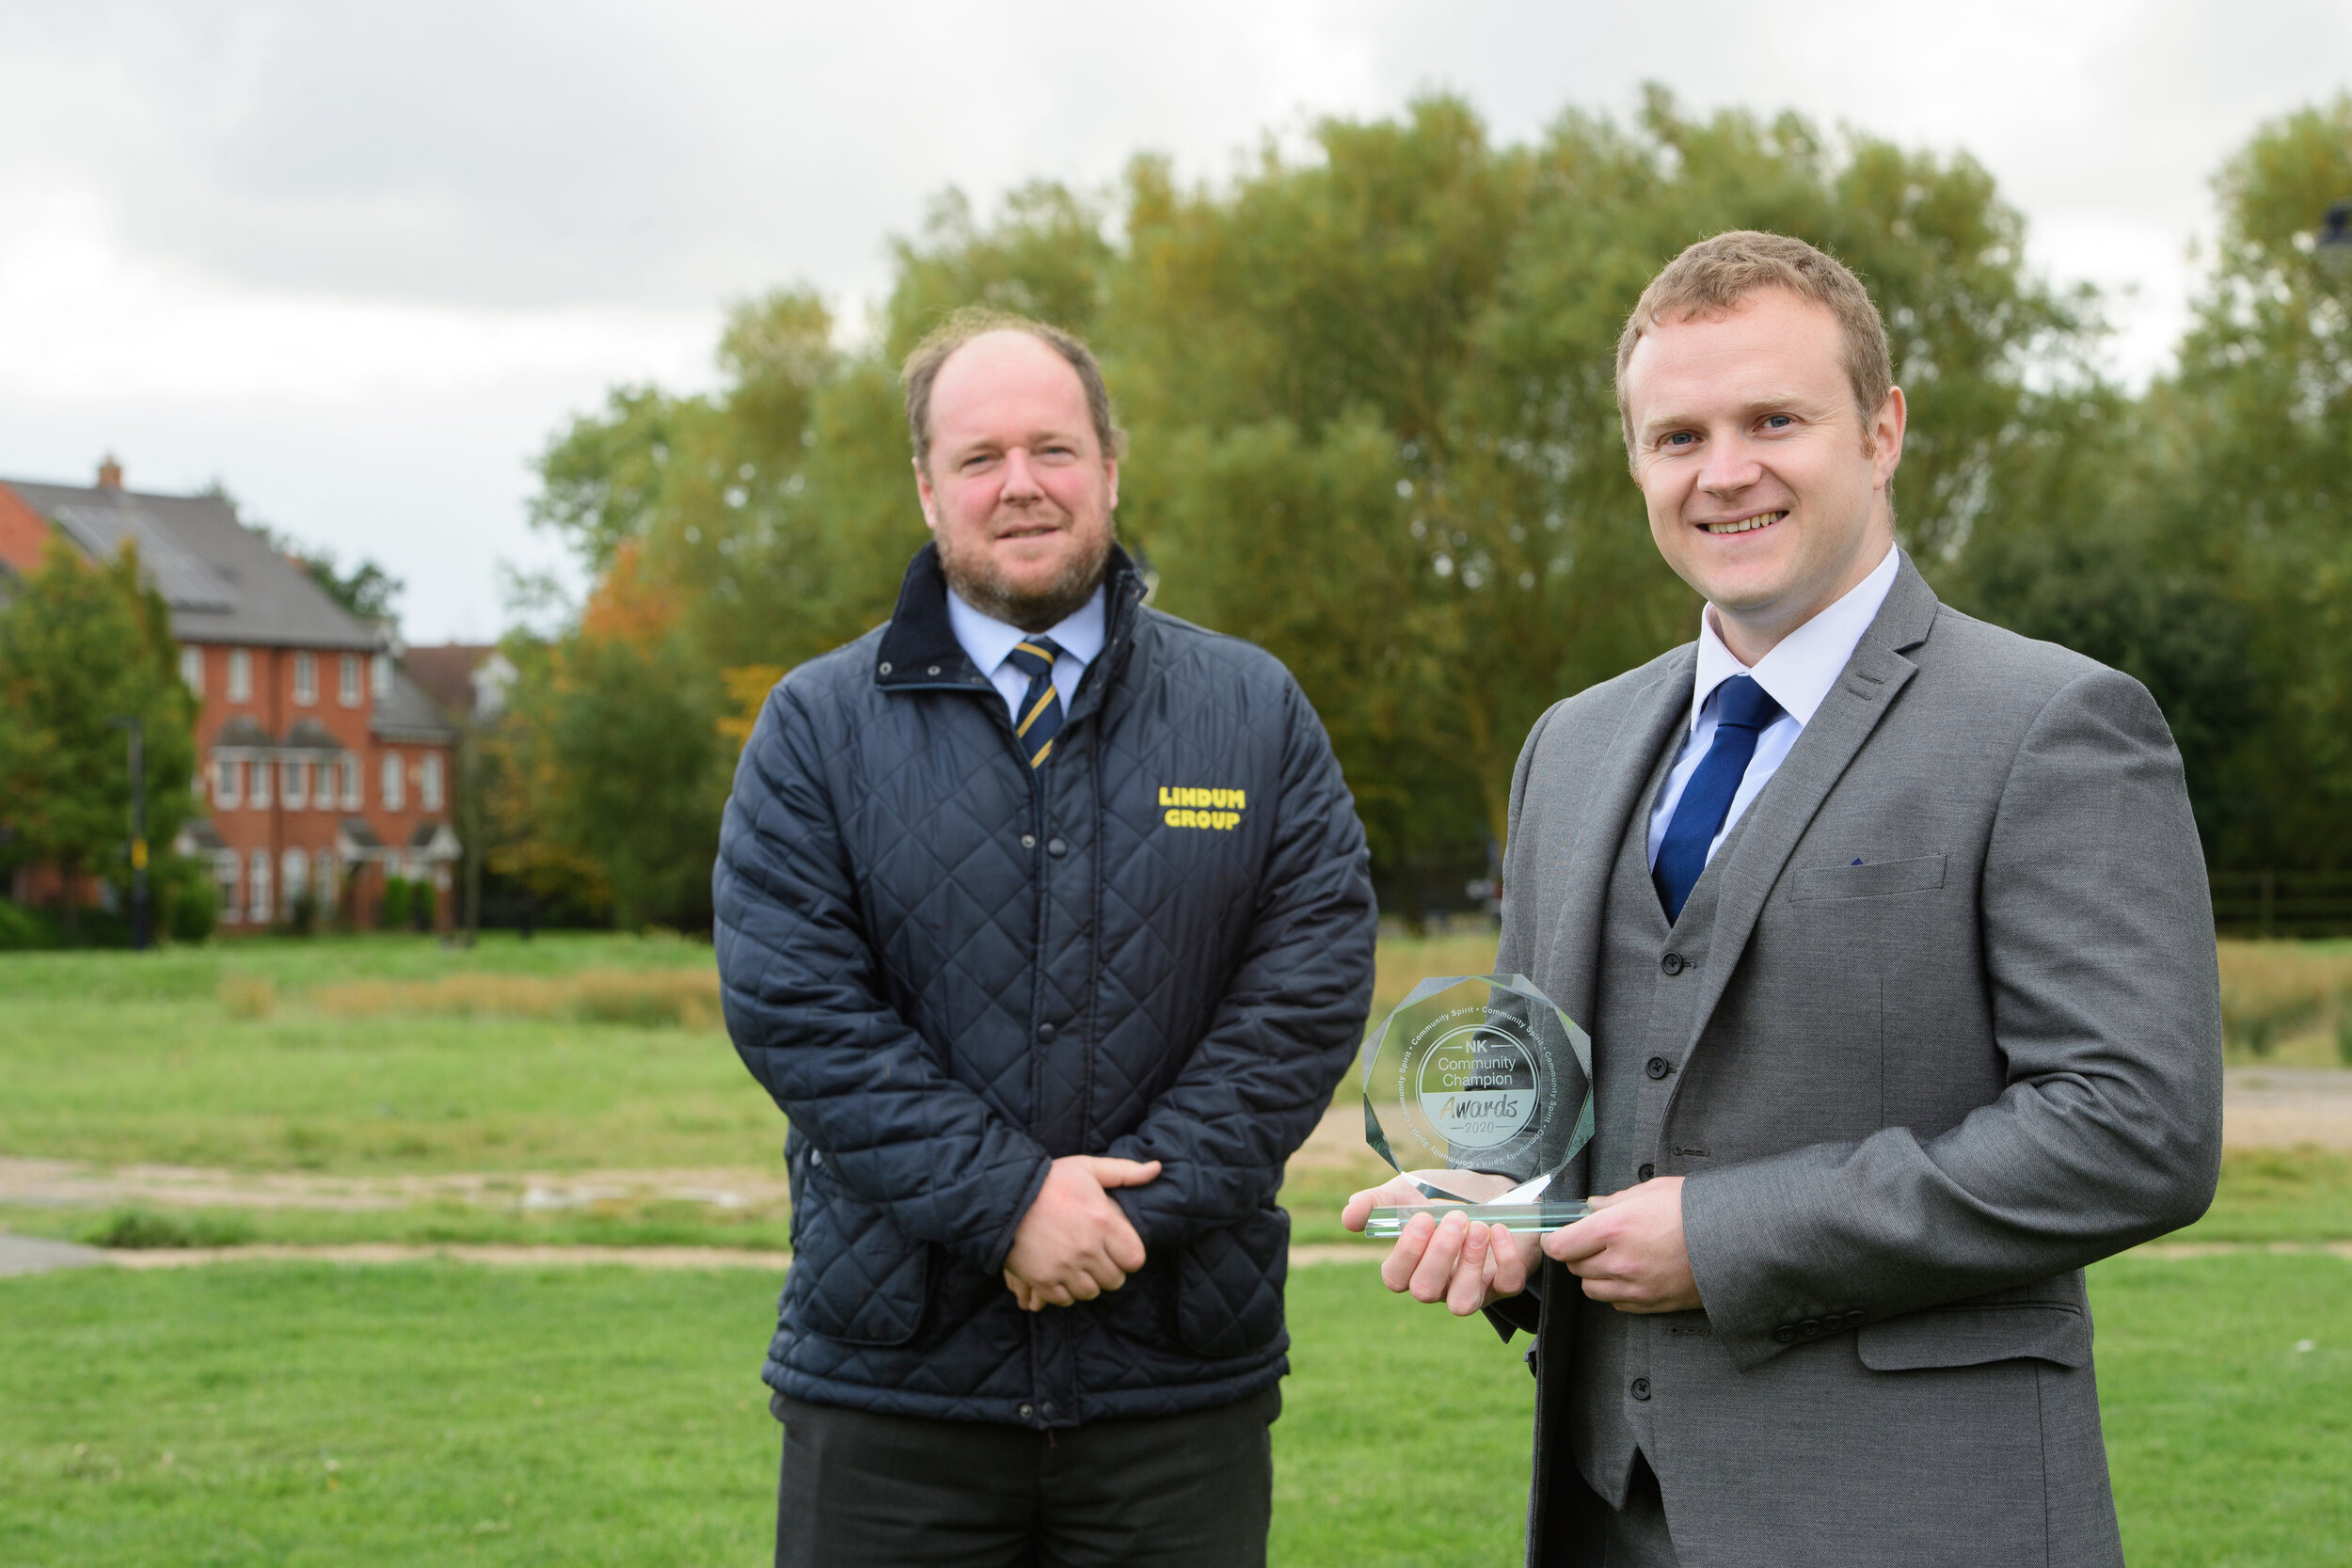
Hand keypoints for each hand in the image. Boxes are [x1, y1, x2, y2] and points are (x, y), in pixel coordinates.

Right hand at [1002, 1155, 1160, 1310]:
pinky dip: (1065, 1291)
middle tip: (1097, 1256)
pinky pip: (1066, 1299)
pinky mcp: (1042, 1280)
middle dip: (1110, 1270)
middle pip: (1115, 1280)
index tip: (1118, 1248)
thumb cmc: (1049, 1180)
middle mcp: (1087, 1249)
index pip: (1135, 1259)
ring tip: (1079, 1265)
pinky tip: (1061, 1273)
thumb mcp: (1088, 1168)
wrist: (1003, 1197)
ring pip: (1091, 1292)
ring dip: (1088, 1282)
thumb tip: (1157, 1168)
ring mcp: (1064, 1267)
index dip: (1129, 1256)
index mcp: (1103, 1222)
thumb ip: (1125, 1172)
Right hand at [1343, 1172, 1540, 1316]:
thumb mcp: (1405, 1192)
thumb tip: (1348, 1218)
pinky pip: (1507, 1287)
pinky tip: (1500, 1229)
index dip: (1406, 1253)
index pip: (1395, 1278)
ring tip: (1478, 1226)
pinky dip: (1505, 1259)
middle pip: (1425, 1291)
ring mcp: (1472, 1288)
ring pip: (1462, 1303)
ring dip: (1470, 1263)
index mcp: (1411, 1266)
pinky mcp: (1506, 1283)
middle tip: (1455, 1217)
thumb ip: (1375, 1203)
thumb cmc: (1440, 1196)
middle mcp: (1438, 1285)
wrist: (1486, 1188)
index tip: (1421, 1217)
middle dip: (1440, 1254)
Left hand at [1542, 1175, 1699, 1312]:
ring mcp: (1636, 1287)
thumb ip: (1615, 1200)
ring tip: (1612, 1258)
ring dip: (1594, 1275)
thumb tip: (1592, 1207)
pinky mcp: (1652, 1303)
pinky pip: (1617, 1303)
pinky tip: (1631, 1274)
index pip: (1560, 1246)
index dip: (1554, 1240)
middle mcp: (1620, 1261)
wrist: (1735, 1239)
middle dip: (1577, 1254)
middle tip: (1592, 1241)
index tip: (1558, 1234)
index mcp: (1615, 1228)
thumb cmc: (1696, 1210)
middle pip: (1575, 1268)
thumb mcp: (1652, 1190)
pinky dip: (1616, 1291)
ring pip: (1592, 1289)